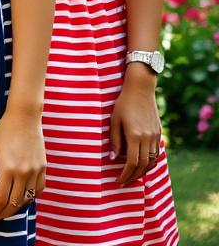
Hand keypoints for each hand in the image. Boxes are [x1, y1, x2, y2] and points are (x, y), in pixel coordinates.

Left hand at [0, 108, 45, 222]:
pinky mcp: (44, 169)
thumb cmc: (4, 131)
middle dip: (2, 214)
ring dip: (15, 208)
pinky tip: (21, 198)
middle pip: (14, 204)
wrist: (25, 117)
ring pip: (27, 200)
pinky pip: (38, 191)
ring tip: (5, 209)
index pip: (0, 199)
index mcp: (8, 168)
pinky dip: (29, 198)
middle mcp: (24, 173)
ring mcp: (36, 172)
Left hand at [110, 65, 162, 184]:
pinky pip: (156, 153)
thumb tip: (113, 158)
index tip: (118, 181)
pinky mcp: (158, 133)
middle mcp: (147, 138)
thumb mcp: (114, 119)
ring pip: (152, 161)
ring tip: (132, 176)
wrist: (141, 89)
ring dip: (142, 171)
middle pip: (142, 165)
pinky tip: (142, 164)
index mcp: (135, 135)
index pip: (131, 162)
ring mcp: (155, 136)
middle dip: (133, 176)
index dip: (125, 174)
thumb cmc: (123, 103)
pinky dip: (150, 162)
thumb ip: (115, 140)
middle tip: (124, 182)